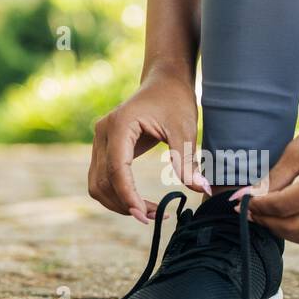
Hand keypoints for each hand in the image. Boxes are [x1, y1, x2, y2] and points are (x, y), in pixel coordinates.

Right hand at [88, 74, 210, 222]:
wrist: (164, 81)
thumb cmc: (175, 100)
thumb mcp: (184, 129)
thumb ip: (187, 159)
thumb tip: (201, 189)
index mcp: (119, 125)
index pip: (117, 169)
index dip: (129, 196)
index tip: (146, 216)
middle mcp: (102, 133)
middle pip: (103, 182)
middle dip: (126, 204)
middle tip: (157, 216)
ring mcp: (99, 141)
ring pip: (98, 185)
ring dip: (120, 204)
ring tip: (151, 213)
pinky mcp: (103, 148)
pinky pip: (102, 180)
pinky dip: (117, 195)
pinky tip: (139, 202)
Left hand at [239, 86, 298, 245]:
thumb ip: (273, 178)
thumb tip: (244, 197)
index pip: (284, 206)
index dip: (258, 207)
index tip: (240, 204)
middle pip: (295, 228)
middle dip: (268, 222)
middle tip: (249, 212)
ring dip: (285, 231)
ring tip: (268, 216)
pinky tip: (291, 217)